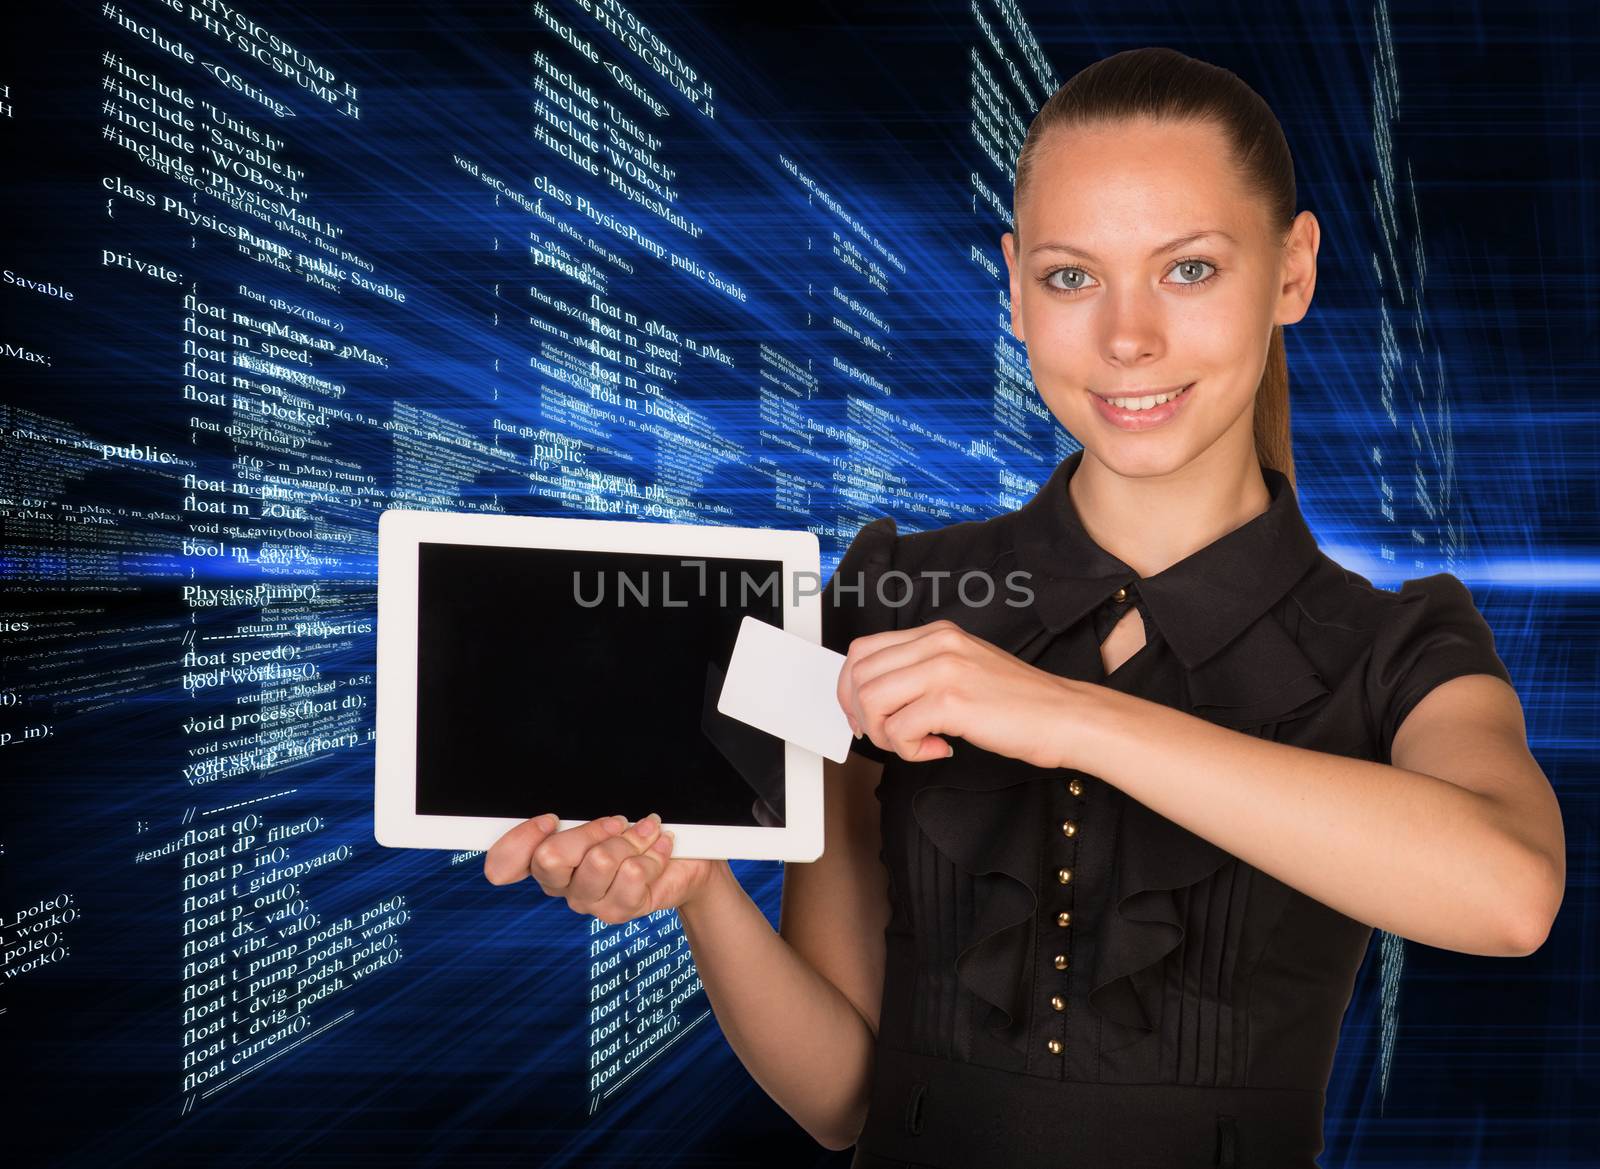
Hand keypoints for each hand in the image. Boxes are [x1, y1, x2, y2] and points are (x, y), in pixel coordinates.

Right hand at [484, 813, 724, 923]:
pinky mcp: (619, 911)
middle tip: (618, 823)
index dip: (520, 840)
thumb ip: (578, 816)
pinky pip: (631, 873)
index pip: (502, 865)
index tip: (551, 819)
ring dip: (631, 839)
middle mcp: (561, 885)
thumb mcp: (605, 816)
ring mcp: (589, 901)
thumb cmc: (639, 831)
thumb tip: (561, 814)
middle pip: (550, 858)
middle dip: (591, 830)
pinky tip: (660, 849)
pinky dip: (653, 852)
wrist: (686, 859)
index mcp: (546, 858)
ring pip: (598, 861)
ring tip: (647, 833)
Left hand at [836, 618, 1081, 767]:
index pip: (863, 650)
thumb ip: (922, 673)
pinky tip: (939, 749)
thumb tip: (875, 697)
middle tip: (887, 737)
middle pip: (859, 675)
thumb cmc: (1018, 703)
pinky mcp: (952, 701)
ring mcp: (944, 669)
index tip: (862, 716)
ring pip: (871, 701)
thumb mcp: (964, 669)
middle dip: (861, 716)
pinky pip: (899, 729)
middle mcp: (937, 643)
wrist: (1064, 716)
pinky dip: (910, 750)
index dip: (850, 688)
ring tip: (915, 744)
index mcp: (936, 634)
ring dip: (884, 735)